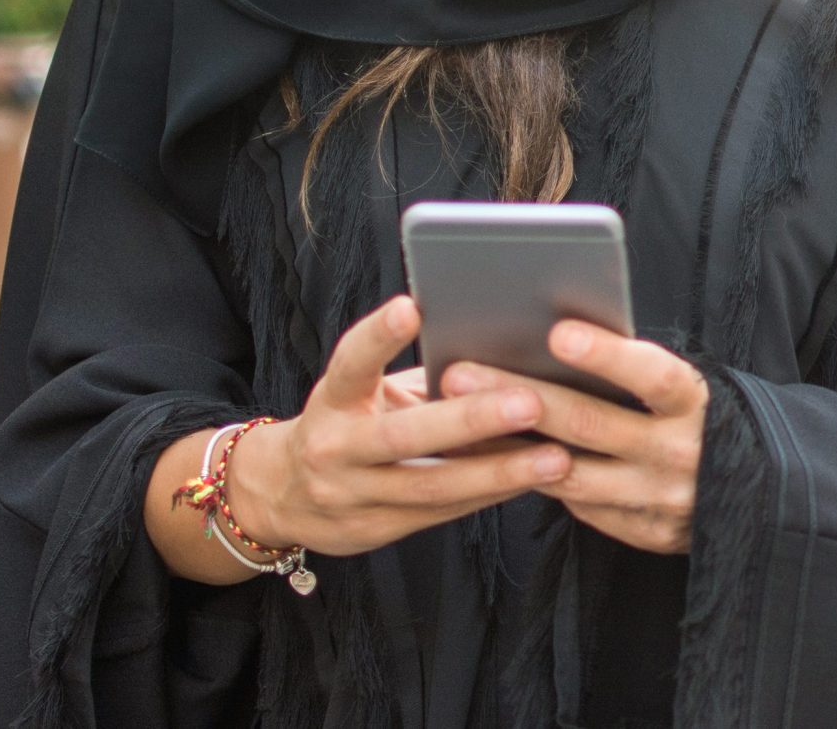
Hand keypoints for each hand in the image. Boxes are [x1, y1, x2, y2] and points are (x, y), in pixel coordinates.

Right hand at [229, 294, 574, 556]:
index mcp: (332, 400)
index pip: (351, 364)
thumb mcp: (362, 391)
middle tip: (530, 402)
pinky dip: (491, 494)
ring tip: (556, 455)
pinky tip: (535, 479)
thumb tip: (499, 343)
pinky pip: (443, 512)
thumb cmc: (349, 420)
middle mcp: (334, 449)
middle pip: (403, 437)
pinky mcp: (373, 530)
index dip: (378, 337)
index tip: (411, 307)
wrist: (280, 493)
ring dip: (498, 471)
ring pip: (432, 486)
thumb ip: (417, 374)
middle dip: (469, 421)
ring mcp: (351, 495)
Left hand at [442, 322, 707, 555]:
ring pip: (571, 475)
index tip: (559, 332)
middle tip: (460, 372)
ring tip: (456, 421)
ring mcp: (660, 500)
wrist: (758, 497)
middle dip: (521, 397)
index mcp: (701, 407)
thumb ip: (642, 378)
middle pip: (592, 426)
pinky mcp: (643, 533)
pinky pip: (578, 507)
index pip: (655, 378)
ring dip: (509, 448)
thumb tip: (559, 343)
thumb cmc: (706, 424)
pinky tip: (491, 462)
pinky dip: (533, 482)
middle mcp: (681, 455)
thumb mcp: (691, 395)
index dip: (608, 357)